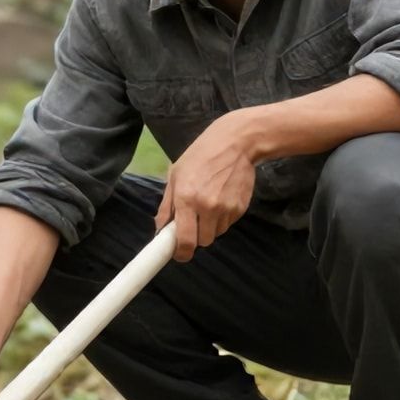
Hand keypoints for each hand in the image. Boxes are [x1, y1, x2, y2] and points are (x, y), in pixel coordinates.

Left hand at [157, 112, 258, 262]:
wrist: (235, 144)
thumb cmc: (199, 157)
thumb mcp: (175, 177)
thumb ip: (166, 206)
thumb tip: (159, 230)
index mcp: (186, 199)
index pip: (185, 239)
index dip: (181, 253)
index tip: (179, 255)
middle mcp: (207, 207)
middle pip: (202, 241)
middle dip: (195, 236)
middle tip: (192, 222)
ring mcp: (226, 209)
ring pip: (215, 234)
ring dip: (209, 227)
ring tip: (207, 206)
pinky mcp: (241, 208)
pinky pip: (227, 224)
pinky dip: (222, 219)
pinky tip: (220, 200)